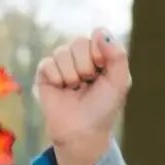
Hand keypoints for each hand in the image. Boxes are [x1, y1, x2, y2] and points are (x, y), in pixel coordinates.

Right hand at [37, 32, 129, 164]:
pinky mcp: (45, 73)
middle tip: (87, 84)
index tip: (102, 73)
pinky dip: (57, 79)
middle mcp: (81, 56)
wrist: (82, 132)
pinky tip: (61, 89)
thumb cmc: (102, 109)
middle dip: (86, 67)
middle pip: (79, 42)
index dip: (100, 54)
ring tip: (74, 89)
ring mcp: (62, 63)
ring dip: (72, 75)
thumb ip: (118, 55)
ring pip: (62, 52)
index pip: (98, 35)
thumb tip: (99, 31)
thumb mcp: (119, 82)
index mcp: (100, 55)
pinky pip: (48, 64)